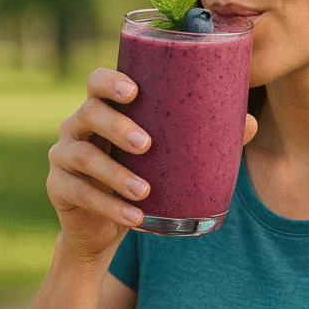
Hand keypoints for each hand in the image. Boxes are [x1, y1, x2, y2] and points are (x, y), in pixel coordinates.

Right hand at [47, 67, 257, 264]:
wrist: (104, 228)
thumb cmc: (141, 176)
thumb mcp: (166, 156)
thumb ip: (202, 138)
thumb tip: (250, 122)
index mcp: (104, 109)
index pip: (96, 82)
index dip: (110, 81)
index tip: (134, 90)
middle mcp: (77, 126)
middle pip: (87, 113)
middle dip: (117, 126)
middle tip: (147, 144)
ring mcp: (62, 156)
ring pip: (83, 156)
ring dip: (116, 174)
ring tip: (145, 190)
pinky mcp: (58, 188)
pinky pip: (81, 194)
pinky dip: (110, 206)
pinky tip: (135, 216)